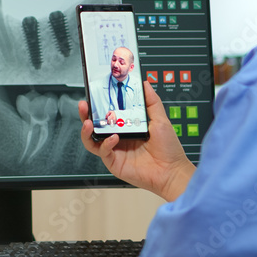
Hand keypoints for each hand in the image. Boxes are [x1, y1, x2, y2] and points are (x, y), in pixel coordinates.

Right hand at [79, 81, 195, 201]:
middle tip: (84, 105)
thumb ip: (152, 102)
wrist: (172, 171)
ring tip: (89, 123)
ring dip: (87, 131)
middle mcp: (118, 138)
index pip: (107, 114)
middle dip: (86, 115)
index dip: (98, 105)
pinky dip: (105, 144)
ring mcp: (115, 151)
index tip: (94, 93)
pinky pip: (103, 152)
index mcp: (126, 127)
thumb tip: (145, 84)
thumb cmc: (168, 149)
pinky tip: (113, 138)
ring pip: (92, 140)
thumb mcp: (160, 120)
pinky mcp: (114, 163)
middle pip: (95, 126)